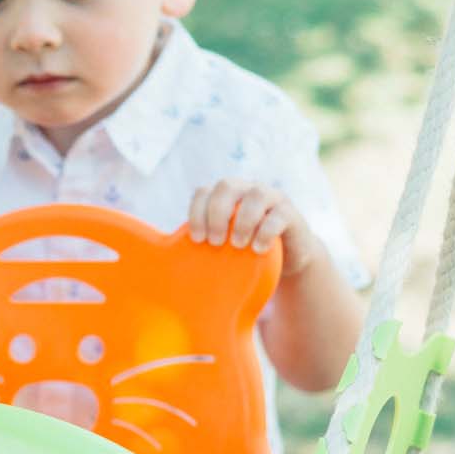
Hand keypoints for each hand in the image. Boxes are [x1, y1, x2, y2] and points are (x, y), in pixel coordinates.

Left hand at [186, 179, 322, 277]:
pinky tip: (258, 249)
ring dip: (243, 221)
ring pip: (256, 195)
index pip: (203, 192)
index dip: (196, 212)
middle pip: (226, 186)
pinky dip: (266, 231)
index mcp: (224, 197)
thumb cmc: (245, 252)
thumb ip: (202, 246)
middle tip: (215, 242)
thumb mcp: (222, 247)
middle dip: (217, 213)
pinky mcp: (291, 214)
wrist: (286, 259)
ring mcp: (271, 199)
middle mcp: (246, 191)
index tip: (196, 239)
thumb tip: (163, 268)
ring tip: (238, 245)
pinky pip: (279, 215)